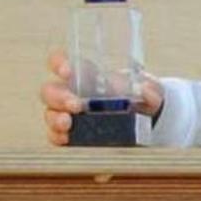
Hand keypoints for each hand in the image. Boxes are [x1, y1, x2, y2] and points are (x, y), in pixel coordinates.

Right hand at [40, 49, 163, 145]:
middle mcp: (72, 93)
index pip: (62, 62)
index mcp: (86, 75)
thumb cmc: (140, 98)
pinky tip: (66, 138)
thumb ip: (150, 90)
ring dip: (55, 118)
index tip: (67, 71)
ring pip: (50, 112)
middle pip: (51, 90)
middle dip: (59, 97)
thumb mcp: (149, 91)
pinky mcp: (71, 133)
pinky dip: (58, 136)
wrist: (145, 121)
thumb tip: (145, 92)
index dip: (59, 63)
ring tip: (68, 124)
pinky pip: (55, 134)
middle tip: (76, 105)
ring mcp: (68, 113)